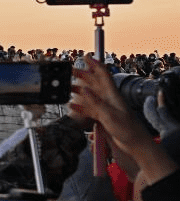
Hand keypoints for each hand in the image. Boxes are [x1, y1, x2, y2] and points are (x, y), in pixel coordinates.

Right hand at [72, 56, 177, 181]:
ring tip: (67, 87)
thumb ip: (96, 102)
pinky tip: (71, 106)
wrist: (135, 143)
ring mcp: (104, 107)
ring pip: (89, 95)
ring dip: (78, 90)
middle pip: (93, 82)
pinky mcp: (102, 117)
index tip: (85, 56)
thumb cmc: (127, 129)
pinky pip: (87, 109)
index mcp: (112, 94)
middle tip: (69, 71)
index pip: (103, 74)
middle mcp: (108, 98)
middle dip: (82, 75)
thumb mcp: (110, 115)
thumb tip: (83, 89)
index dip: (94, 64)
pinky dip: (79, 106)